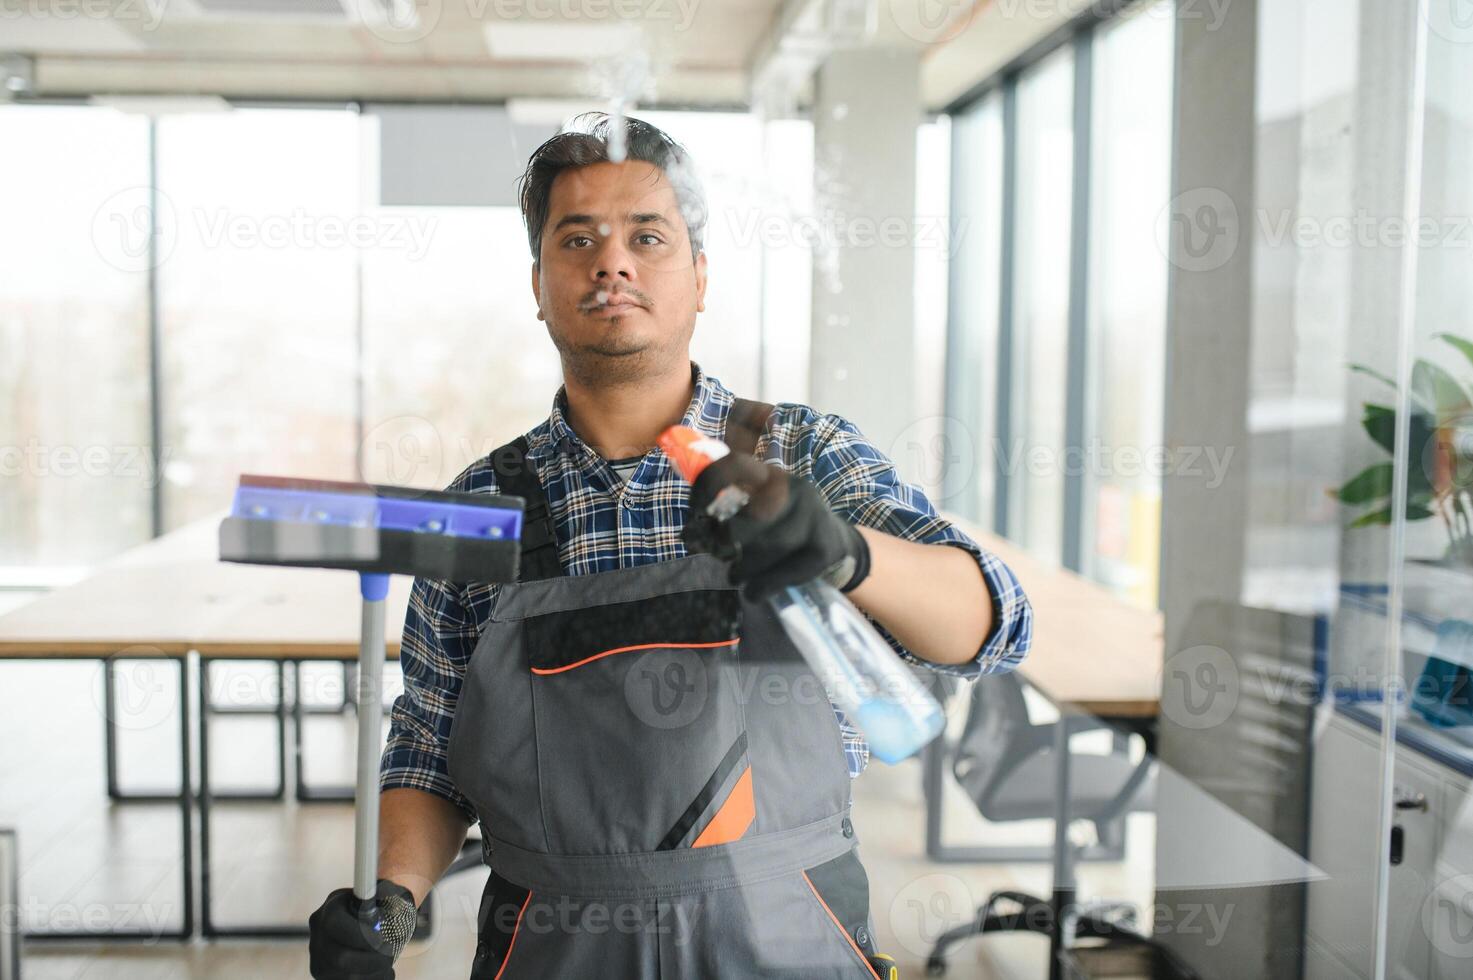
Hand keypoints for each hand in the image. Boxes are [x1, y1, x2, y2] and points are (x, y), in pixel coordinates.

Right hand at [308, 879, 417, 979]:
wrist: (372, 926)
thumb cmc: (381, 910)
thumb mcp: (386, 894)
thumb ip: (387, 892)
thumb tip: (385, 893)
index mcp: (329, 910)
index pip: (335, 924)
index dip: (361, 935)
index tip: (382, 938)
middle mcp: (318, 937)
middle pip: (340, 958)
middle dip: (372, 960)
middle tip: (390, 954)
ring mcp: (319, 960)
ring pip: (346, 977)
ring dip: (374, 972)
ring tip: (386, 962)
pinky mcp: (325, 978)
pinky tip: (379, 971)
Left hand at [683, 453, 869, 599]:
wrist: (838, 545)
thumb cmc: (786, 530)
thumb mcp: (762, 511)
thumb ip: (730, 514)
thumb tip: (690, 534)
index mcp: (771, 476)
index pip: (735, 467)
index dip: (709, 487)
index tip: (695, 513)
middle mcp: (795, 488)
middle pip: (751, 515)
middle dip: (727, 540)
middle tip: (721, 556)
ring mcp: (814, 516)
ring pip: (771, 544)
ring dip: (746, 568)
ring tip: (736, 577)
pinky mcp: (824, 547)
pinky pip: (789, 570)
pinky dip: (766, 585)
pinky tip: (754, 593)